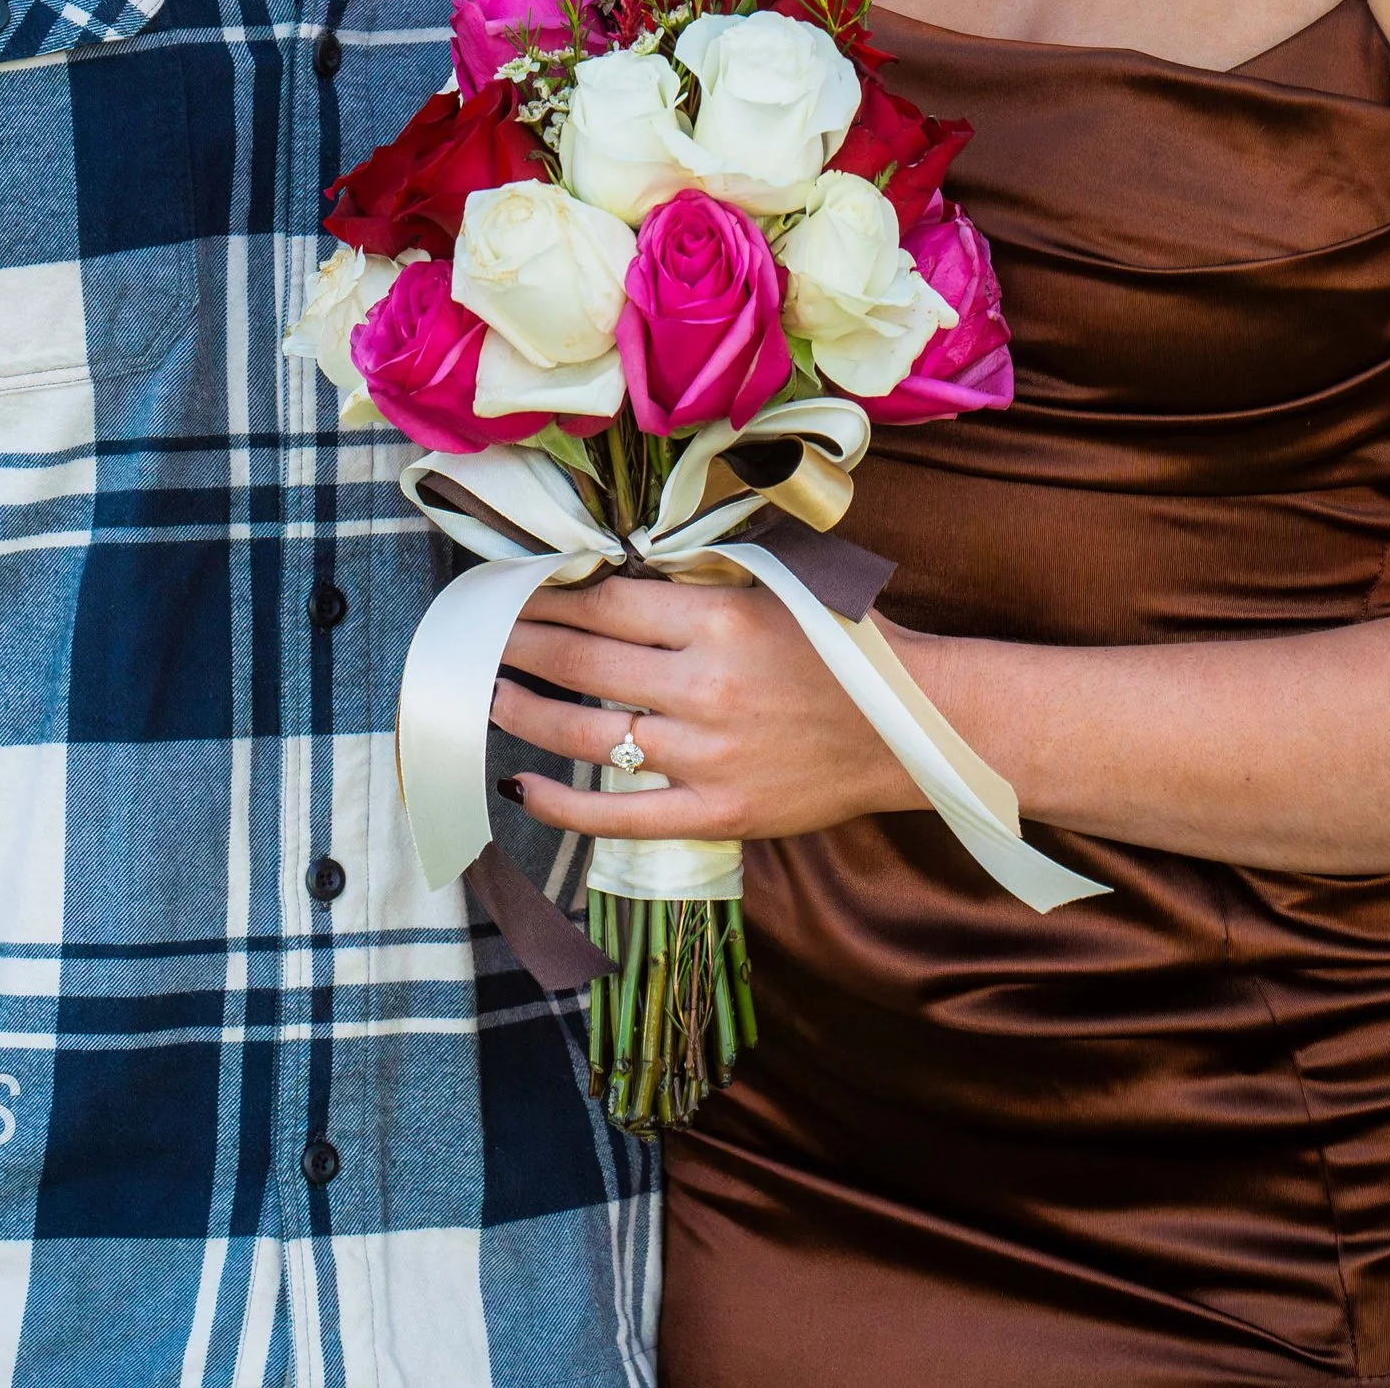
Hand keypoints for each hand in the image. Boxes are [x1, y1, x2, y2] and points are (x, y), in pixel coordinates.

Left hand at [493, 569, 927, 840]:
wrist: (913, 727)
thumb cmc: (843, 645)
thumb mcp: (773, 587)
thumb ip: (696, 583)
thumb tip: (609, 573)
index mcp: (719, 619)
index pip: (602, 604)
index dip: (545, 596)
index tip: (509, 590)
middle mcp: (705, 687)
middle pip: (581, 664)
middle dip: (519, 646)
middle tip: (476, 635)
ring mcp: (708, 757)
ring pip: (588, 736)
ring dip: (524, 712)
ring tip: (486, 693)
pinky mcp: (718, 813)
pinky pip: (621, 816)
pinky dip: (563, 804)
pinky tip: (521, 785)